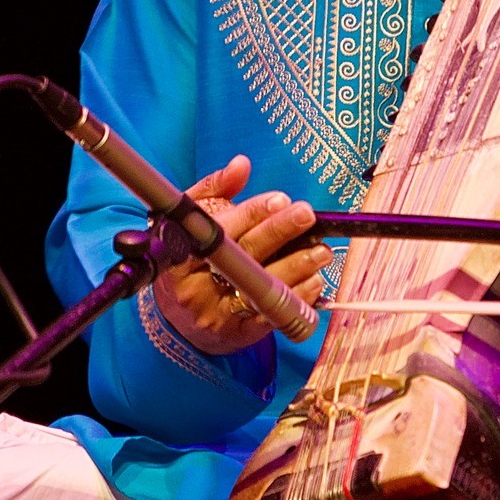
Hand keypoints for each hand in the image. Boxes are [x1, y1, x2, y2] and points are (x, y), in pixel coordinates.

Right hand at [155, 154, 331, 355]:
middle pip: (243, 256)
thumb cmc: (189, 260)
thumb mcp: (191, 221)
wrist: (178, 319)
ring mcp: (217, 313)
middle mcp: (196, 286)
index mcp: (181, 253)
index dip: (252, 213)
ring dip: (297, 266)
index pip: (219, 229)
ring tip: (321, 250)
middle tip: (307, 215)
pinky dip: (298, 297)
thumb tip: (241, 164)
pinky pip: (273, 315)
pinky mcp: (238, 334)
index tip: (280, 198)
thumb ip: (215, 191)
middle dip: (279, 233)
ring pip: (261, 288)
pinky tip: (314, 279)